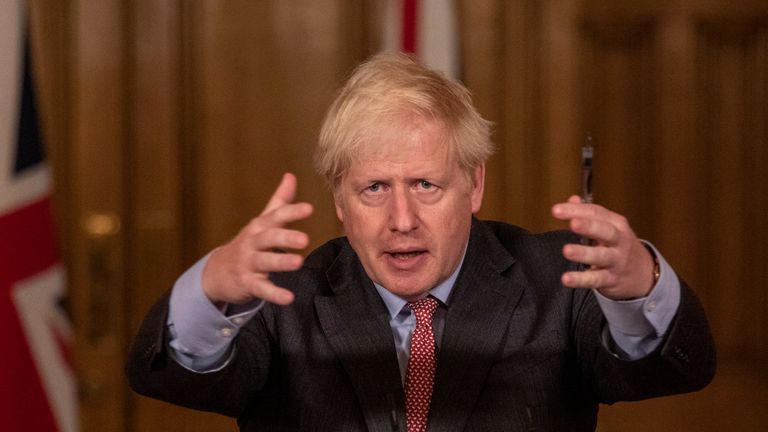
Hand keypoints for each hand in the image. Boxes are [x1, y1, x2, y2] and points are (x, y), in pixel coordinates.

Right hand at [202, 173, 312, 305]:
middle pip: (269, 238)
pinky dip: (275, 294)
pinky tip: (289, 298)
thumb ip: (279, 201)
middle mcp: (253, 243)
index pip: (276, 216)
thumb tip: (291, 176)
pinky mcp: (247, 283)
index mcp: (260, 226)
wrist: (217, 271)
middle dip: (285, 238)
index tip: (309, 209)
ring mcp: (249, 263)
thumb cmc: (249, 243)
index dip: (292, 212)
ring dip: (281, 262)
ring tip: (299, 262)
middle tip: (304, 239)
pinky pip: (262, 289)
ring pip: (265, 262)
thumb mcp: (262, 221)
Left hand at [551, 195, 655, 299]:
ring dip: (583, 253)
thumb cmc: (619, 246)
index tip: (556, 210)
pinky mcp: (611, 279)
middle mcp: (619, 241)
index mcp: (616, 224)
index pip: (596, 213)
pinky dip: (581, 279)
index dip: (576, 210)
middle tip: (572, 223)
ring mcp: (617, 260)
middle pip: (605, 231)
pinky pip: (595, 279)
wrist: (644, 274)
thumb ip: (589, 214)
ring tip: (567, 250)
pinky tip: (567, 278)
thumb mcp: (609, 227)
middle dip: (589, 226)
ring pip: (601, 256)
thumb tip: (572, 200)